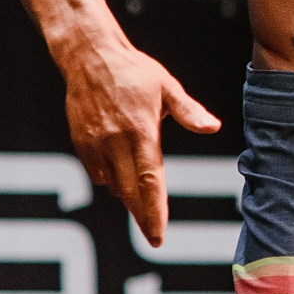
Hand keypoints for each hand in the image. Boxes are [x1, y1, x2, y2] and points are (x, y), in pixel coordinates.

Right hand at [60, 41, 219, 246]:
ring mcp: (94, 145)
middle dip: (142, 215)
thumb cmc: (134, 71)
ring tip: (141, 207)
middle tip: (154, 236)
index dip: (154, 211)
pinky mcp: (80, 143)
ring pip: (112, 185)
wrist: (90, 56)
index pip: (149, 181)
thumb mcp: (167, 87)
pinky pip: (96, 173)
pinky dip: (110, 180)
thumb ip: (189, 112)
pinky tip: (121, 178)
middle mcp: (115, 143)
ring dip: (127, 198)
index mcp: (140, 131)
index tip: (158, 236)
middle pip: (129, 192)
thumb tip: (213, 128)